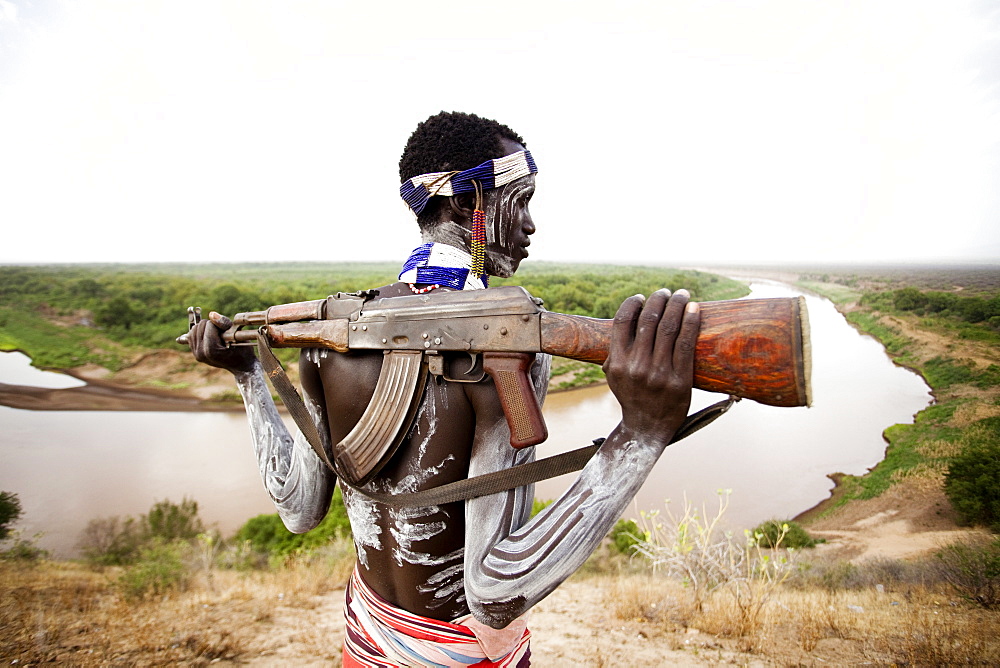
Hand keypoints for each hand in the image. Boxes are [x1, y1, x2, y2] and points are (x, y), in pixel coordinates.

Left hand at [188, 311, 256, 373]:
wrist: (241, 365)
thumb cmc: (242, 350)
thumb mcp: (237, 335)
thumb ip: (224, 323)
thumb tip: (211, 314)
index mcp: (211, 351)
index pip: (209, 325)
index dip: (220, 325)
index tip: (227, 334)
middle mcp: (201, 354)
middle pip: (200, 325)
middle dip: (212, 326)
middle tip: (222, 335)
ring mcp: (197, 354)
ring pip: (194, 328)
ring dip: (206, 328)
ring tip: (217, 336)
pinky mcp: (195, 353)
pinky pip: (191, 335)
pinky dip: (200, 332)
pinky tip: (208, 336)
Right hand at [603, 289, 700, 444]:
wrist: (647, 428)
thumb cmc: (631, 395)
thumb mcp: (614, 375)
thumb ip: (616, 350)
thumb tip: (624, 319)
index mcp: (618, 363)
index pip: (623, 322)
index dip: (632, 304)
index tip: (640, 297)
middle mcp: (637, 366)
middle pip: (649, 320)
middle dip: (658, 300)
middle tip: (665, 292)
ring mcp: (659, 374)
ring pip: (669, 328)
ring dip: (676, 305)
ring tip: (682, 294)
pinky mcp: (680, 380)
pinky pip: (686, 344)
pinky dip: (691, 322)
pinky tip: (695, 309)